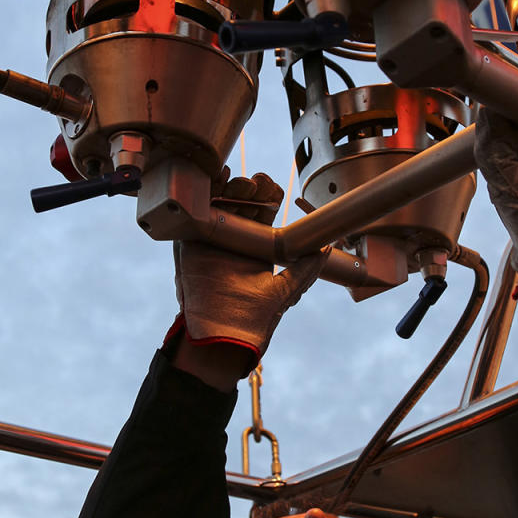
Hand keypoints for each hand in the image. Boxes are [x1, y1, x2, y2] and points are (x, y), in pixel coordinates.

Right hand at [169, 171, 327, 382]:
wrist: (225, 336)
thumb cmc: (256, 320)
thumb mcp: (287, 289)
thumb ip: (306, 269)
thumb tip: (326, 248)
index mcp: (256, 251)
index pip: (262, 216)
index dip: (267, 199)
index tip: (273, 187)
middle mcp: (233, 244)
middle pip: (241, 207)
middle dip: (249, 191)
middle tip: (257, 181)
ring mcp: (212, 243)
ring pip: (220, 207)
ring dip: (229, 190)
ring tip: (240, 181)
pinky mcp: (191, 247)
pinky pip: (194, 217)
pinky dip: (200, 198)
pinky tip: (211, 181)